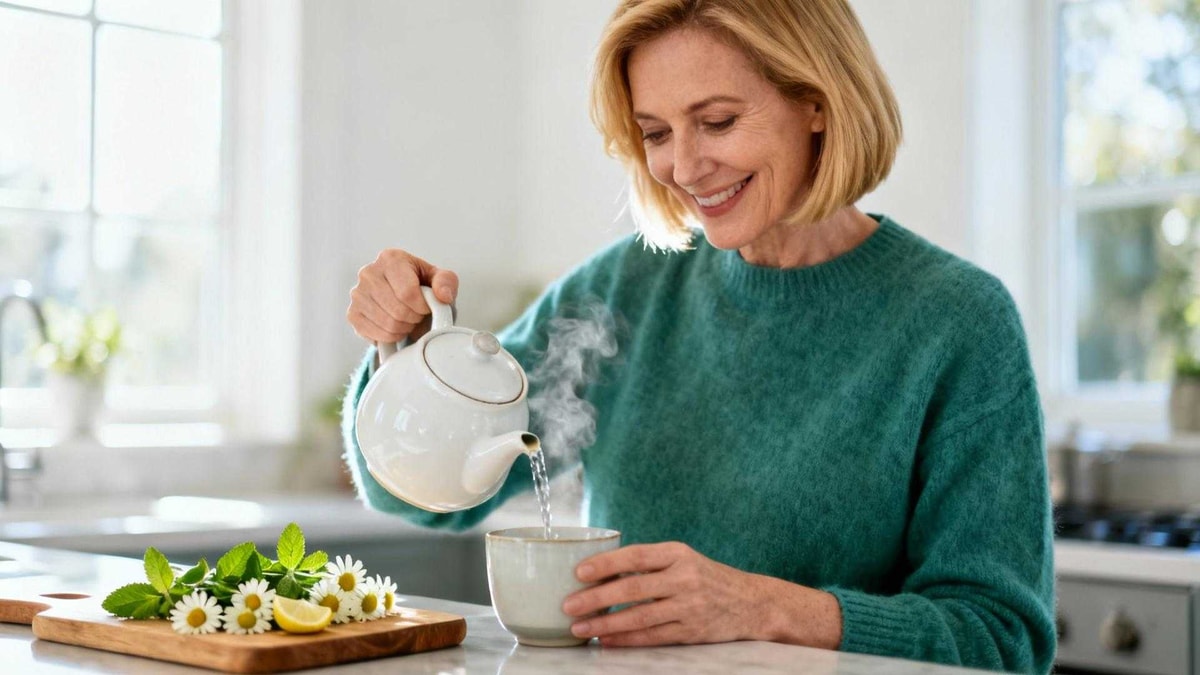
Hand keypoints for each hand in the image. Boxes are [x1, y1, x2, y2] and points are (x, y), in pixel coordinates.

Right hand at [347, 249, 457, 344]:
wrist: (407, 301)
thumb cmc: (423, 288)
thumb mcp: (441, 280)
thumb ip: (447, 282)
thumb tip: (443, 295)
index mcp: (391, 258)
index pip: (407, 292)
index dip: (422, 306)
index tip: (427, 307)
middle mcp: (369, 272)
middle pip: (397, 309)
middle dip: (414, 318)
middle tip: (417, 315)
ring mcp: (357, 293)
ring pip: (387, 324)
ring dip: (404, 328)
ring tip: (408, 319)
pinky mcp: (352, 313)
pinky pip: (375, 334)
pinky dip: (391, 336)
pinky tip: (396, 327)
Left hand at [560, 542, 770, 646]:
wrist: (751, 603)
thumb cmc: (706, 578)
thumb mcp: (683, 560)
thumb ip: (649, 564)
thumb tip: (599, 572)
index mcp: (678, 553)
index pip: (636, 555)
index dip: (606, 563)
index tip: (579, 572)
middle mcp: (685, 577)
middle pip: (633, 588)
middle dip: (596, 598)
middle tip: (568, 605)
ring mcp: (690, 606)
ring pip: (639, 617)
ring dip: (605, 624)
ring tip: (580, 627)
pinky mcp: (692, 631)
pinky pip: (653, 636)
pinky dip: (626, 639)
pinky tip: (606, 640)